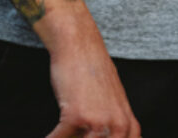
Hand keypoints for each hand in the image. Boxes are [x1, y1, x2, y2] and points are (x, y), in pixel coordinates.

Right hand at [42, 15, 138, 137]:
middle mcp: (120, 127)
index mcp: (130, 128)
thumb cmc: (93, 79)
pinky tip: (47, 137)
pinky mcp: (78, 116)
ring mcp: (100, 122)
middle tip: (72, 136)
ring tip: (60, 134)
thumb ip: (112, 130)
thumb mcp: (111, 106)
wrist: (80, 48)